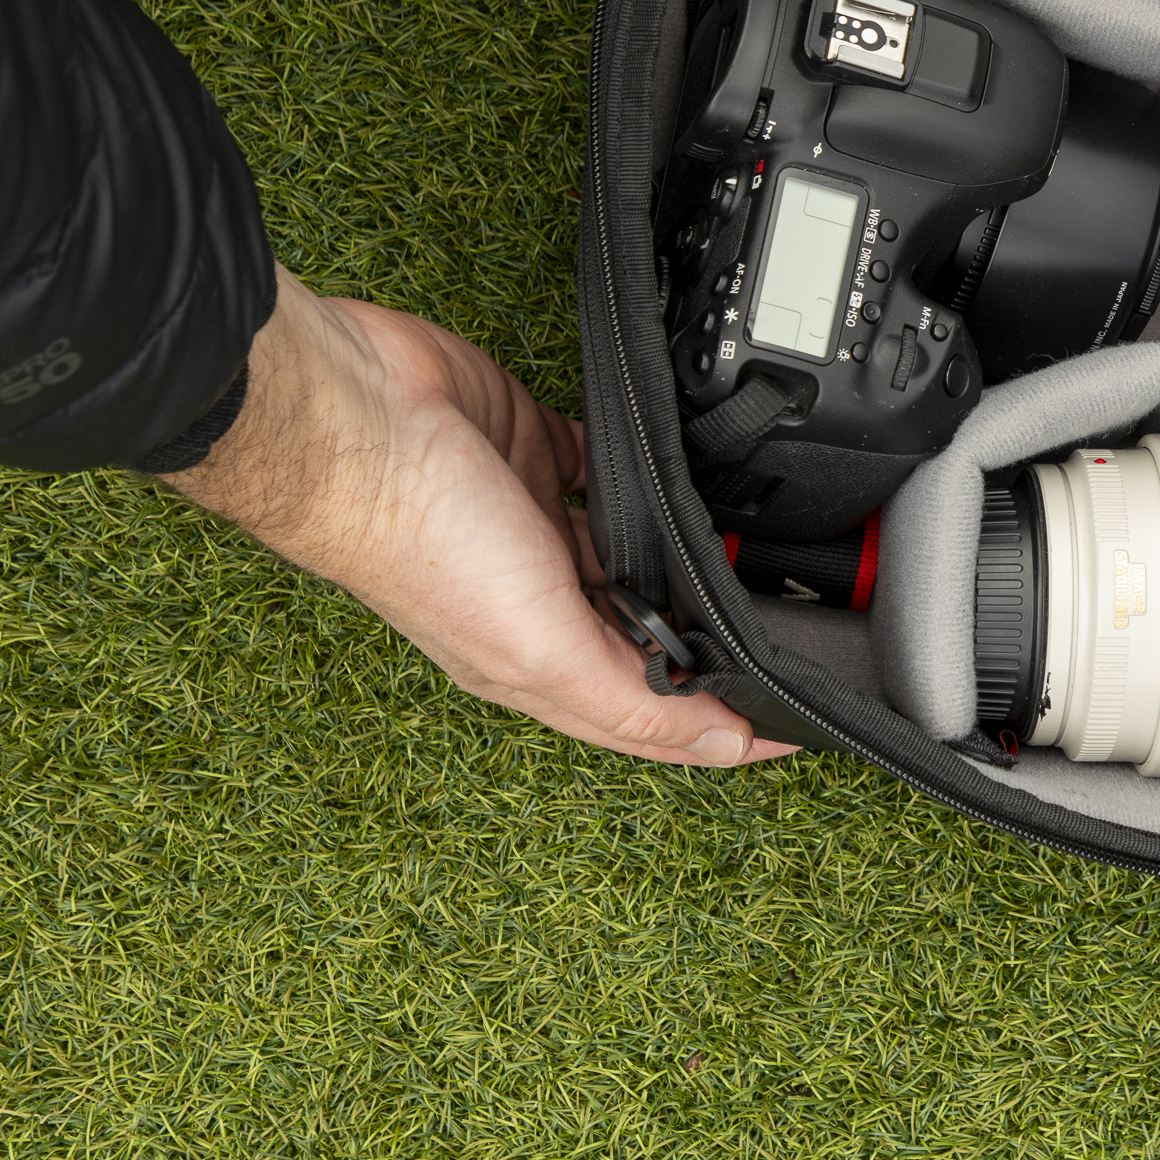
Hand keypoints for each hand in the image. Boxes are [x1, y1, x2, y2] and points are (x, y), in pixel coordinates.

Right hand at [164, 268, 798, 768]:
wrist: (357, 417)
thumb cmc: (420, 538)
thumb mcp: (538, 645)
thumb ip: (629, 699)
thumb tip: (722, 742)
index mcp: (539, 662)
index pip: (652, 714)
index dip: (725, 726)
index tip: (801, 727)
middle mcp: (542, 601)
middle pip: (649, 635)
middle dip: (714, 640)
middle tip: (798, 638)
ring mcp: (540, 525)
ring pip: (638, 554)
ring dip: (690, 557)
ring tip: (763, 557)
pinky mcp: (543, 452)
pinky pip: (613, 471)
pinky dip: (655, 475)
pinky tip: (698, 475)